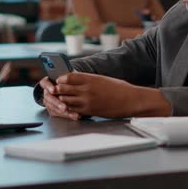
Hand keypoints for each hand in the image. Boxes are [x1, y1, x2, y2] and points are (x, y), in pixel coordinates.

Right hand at [38, 77, 80, 119]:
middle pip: (49, 98)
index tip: (53, 89)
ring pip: (53, 108)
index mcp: (47, 83)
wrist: (69, 89)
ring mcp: (49, 102)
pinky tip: (75, 116)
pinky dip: (67, 116)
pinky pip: (58, 114)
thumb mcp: (68, 77)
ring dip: (63, 112)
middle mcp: (47, 93)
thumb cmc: (69, 81)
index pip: (45, 83)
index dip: (49, 86)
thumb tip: (71, 71)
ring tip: (74, 114)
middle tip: (64, 107)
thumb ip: (67, 76)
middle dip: (57, 103)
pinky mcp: (52, 109)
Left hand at [54, 72, 170, 117]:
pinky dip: (69, 108)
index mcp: (90, 79)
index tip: (60, 80)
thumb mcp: (103, 79)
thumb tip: (77, 80)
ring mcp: (87, 101)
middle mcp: (86, 90)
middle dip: (58, 89)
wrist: (131, 100)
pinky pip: (73, 110)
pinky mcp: (89, 111)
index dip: (62, 79)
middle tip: (56, 91)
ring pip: (65, 100)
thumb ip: (89, 79)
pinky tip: (69, 107)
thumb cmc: (120, 88)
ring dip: (62, 100)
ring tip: (61, 99)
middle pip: (63, 88)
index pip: (68, 77)